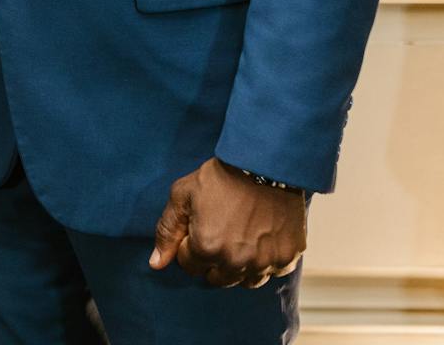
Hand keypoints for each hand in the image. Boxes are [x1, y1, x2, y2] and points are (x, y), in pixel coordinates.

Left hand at [149, 158, 306, 287]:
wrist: (264, 163)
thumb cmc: (221, 176)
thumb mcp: (183, 195)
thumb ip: (167, 231)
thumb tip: (156, 264)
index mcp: (206, 247)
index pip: (190, 266)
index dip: (191, 246)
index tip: (200, 227)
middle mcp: (235, 261)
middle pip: (216, 278)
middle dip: (212, 260)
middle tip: (220, 231)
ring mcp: (263, 262)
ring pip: (244, 281)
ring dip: (239, 266)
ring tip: (240, 238)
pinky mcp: (287, 257)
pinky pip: (271, 273)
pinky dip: (265, 262)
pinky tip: (261, 240)